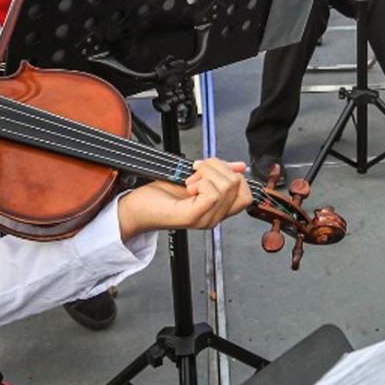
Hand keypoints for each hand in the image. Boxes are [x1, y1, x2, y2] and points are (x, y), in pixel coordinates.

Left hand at [116, 158, 252, 236]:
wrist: (136, 209)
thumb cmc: (160, 196)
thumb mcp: (195, 178)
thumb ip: (218, 173)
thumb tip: (239, 166)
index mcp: (218, 209)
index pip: (247, 195)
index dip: (235, 174)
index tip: (213, 169)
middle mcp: (215, 217)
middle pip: (238, 184)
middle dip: (217, 167)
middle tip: (196, 172)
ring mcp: (205, 219)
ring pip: (226, 186)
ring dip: (206, 173)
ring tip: (190, 180)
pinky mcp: (193, 217)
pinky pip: (212, 193)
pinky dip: (201, 182)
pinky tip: (188, 186)